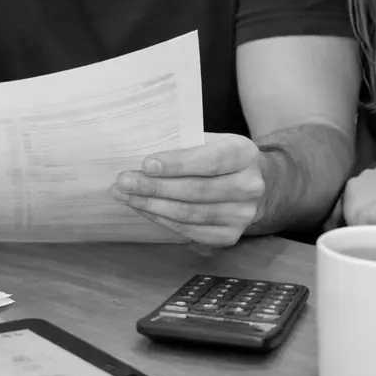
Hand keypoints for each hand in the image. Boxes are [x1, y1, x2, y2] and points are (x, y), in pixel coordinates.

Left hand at [110, 133, 267, 246]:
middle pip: (195, 191)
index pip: (209, 161)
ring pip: (189, 214)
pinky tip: (143, 209)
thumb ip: (184, 146)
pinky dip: (162, 220)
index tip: (146, 164)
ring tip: (125, 196)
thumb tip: (141, 155)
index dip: (177, 164)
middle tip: (124, 182)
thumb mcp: (210, 140)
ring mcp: (242, 215)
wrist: (251, 183)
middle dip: (154, 187)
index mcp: (245, 154)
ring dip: (151, 206)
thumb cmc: (220, 156)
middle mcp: (249, 187)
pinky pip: (189, 231)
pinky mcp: (229, 235)